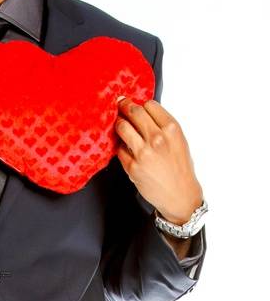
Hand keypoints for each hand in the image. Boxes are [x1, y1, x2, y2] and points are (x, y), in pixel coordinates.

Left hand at [115, 98, 202, 222]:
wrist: (180, 195)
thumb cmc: (180, 169)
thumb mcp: (179, 141)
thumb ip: (163, 126)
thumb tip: (144, 112)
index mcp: (172, 129)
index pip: (150, 105)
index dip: (142, 105)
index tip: (137, 106)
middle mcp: (157, 138)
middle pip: (134, 111)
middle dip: (125, 106)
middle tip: (120, 105)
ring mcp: (143, 152)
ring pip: (122, 127)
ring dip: (119, 123)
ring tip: (120, 124)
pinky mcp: (132, 166)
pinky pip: (119, 149)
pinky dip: (121, 147)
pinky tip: (126, 148)